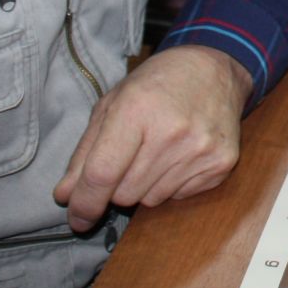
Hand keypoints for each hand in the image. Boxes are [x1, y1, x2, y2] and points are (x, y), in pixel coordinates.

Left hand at [54, 44, 249, 233]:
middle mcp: (172, 131)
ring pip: (151, 200)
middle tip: (129, 158)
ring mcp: (201, 150)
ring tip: (157, 151)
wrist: (215, 70)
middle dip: (117, 187)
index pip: (102, 174)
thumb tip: (66, 196)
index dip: (84, 202)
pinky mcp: (221, 164)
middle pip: (125, 194)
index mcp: (137, 109)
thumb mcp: (112, 105)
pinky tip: (179, 155)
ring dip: (144, 186)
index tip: (76, 217)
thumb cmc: (156, 84)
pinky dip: (171, 184)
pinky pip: (179, 197)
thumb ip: (85, 153)